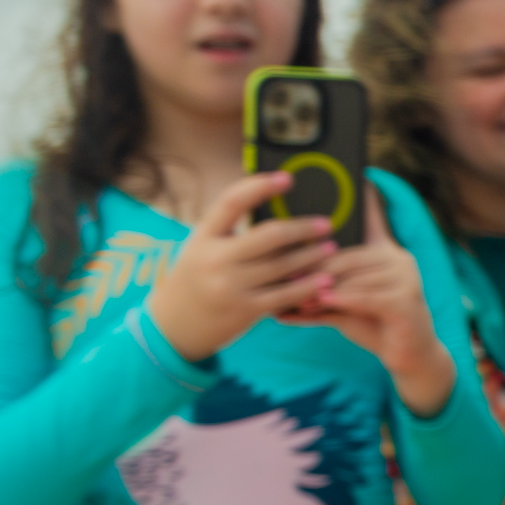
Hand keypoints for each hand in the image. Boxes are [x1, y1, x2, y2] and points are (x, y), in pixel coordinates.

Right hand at [146, 173, 335, 362]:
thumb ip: (230, 232)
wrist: (174, 325)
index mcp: (203, 236)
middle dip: (302, 229)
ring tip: (330, 248)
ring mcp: (230, 286)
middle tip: (325, 224)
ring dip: (312, 256)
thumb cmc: (196, 279)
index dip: (260, 186)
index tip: (287, 179)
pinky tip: (325, 280)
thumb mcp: (201, 249)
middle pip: (269, 235)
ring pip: (282, 265)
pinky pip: (285, 295)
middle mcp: (215, 258)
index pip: (232, 202)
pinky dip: (308, 287)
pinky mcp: (245, 310)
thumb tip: (276, 210)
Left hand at [283, 187, 454, 415]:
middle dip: (313, 268)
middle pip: (346, 255)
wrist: (411, 358)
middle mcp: (398, 259)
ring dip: (321, 289)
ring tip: (296, 299)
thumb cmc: (375, 325)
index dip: (365, 197)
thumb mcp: (345, 304)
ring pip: (352, 277)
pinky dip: (340, 301)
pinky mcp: (406, 301)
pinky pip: (365, 296)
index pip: (374, 220)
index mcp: (385, 253)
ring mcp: (405, 279)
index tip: (357, 172)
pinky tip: (321, 305)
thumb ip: (320, 293)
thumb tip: (284, 291)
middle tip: (284, 275)